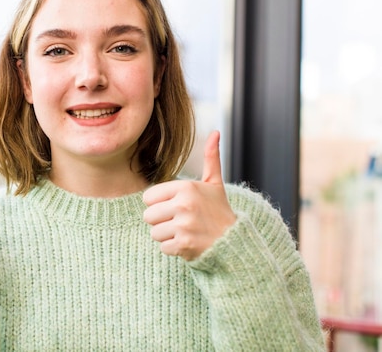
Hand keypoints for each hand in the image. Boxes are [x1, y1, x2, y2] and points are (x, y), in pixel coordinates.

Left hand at [142, 130, 235, 260]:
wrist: (234, 242)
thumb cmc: (219, 210)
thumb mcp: (214, 183)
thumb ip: (211, 158)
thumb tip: (216, 133)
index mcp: (186, 187)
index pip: (148, 197)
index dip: (159, 204)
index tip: (176, 206)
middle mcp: (184, 204)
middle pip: (148, 216)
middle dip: (161, 221)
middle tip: (180, 221)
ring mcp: (184, 225)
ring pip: (154, 233)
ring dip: (167, 235)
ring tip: (185, 231)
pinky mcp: (184, 244)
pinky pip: (163, 247)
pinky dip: (173, 248)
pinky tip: (188, 243)